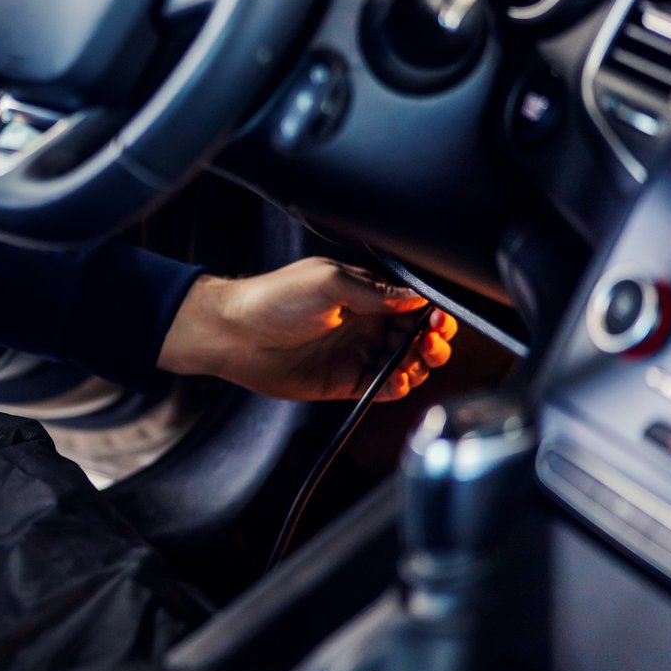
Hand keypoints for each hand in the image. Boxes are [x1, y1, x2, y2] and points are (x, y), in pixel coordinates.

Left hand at [157, 257, 458, 401]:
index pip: (413, 305)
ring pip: (406, 364)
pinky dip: (395, 386)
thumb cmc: (271, 299)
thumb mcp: (327, 282)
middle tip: (431, 344)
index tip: (438, 321)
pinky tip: (394, 379)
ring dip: (418, 365)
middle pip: (417, 337)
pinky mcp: (343, 381)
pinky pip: (382, 387)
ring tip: (411, 362)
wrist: (233, 333)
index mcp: (364, 294)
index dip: (432, 315)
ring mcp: (355, 353)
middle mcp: (364, 324)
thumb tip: (416, 297)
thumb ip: (375, 292)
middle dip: (433, 342)